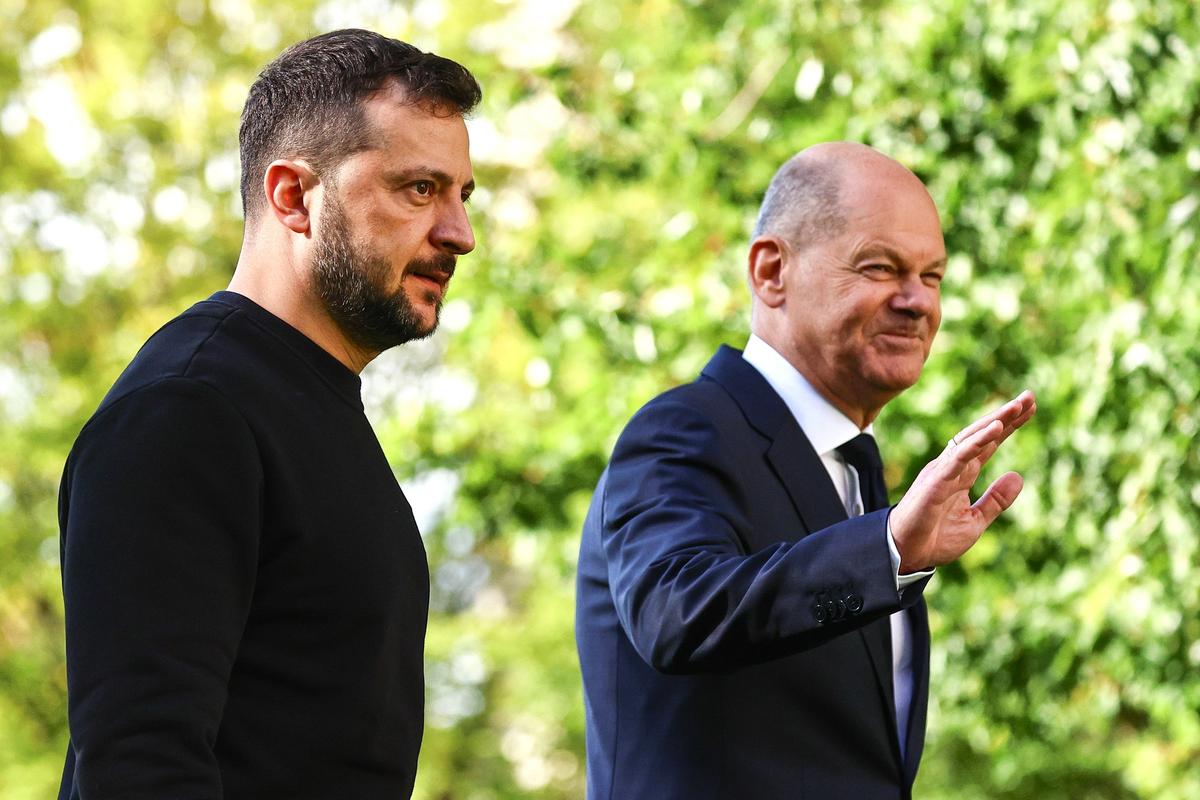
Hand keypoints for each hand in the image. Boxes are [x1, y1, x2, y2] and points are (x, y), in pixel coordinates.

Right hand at [889, 390, 1036, 571]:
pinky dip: (977, 442)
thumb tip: (1019, 476)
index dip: (1008, 426)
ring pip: (970, 438)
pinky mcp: (936, 481)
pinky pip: (959, 457)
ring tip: (1018, 406)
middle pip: (981, 434)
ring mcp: (943, 471)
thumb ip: (995, 500)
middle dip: (1005, 415)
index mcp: (961, 474)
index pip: (988, 444)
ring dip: (995, 421)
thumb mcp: (975, 521)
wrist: (906, 555)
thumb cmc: (934, 538)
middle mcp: (952, 466)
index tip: (1030, 409)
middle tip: (1030, 397)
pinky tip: (996, 429)